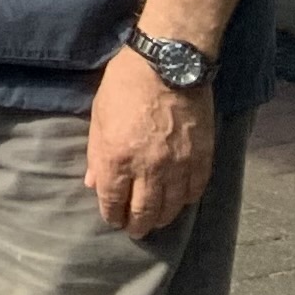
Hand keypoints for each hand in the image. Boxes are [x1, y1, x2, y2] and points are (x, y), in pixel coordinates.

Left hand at [86, 46, 216, 233]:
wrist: (167, 63)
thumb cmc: (125, 84)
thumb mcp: (99, 116)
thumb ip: (96, 153)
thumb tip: (93, 182)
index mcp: (117, 159)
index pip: (113, 201)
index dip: (112, 214)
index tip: (112, 220)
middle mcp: (148, 169)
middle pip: (144, 211)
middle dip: (137, 225)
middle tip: (135, 231)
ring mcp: (178, 166)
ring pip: (172, 207)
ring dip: (162, 218)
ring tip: (156, 222)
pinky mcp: (202, 158)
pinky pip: (195, 191)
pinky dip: (186, 201)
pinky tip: (180, 202)